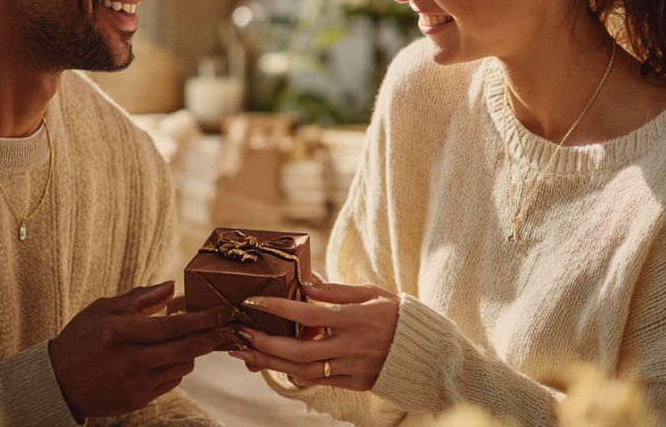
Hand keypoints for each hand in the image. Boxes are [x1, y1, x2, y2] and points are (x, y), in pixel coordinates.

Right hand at [49, 281, 235, 418]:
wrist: (58, 382)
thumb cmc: (81, 339)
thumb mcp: (103, 309)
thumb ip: (139, 298)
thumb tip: (171, 287)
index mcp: (120, 333)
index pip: (172, 326)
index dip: (203, 318)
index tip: (224, 311)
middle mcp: (130, 360)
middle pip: (185, 349)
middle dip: (210, 337)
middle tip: (226, 326)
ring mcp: (134, 384)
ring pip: (182, 366)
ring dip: (189, 351)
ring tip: (181, 339)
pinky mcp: (137, 400)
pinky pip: (171, 382)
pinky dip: (175, 367)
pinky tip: (163, 357)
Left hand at [229, 280, 399, 390]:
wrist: (426, 352)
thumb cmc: (396, 315)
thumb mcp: (371, 293)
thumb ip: (337, 290)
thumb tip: (306, 283)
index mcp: (356, 319)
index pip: (310, 314)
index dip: (279, 307)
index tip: (254, 300)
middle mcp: (352, 346)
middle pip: (300, 350)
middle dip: (266, 344)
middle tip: (240, 335)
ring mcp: (352, 368)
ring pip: (303, 371)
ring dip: (271, 362)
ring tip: (246, 353)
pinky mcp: (353, 383)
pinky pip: (317, 381)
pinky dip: (292, 372)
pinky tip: (273, 363)